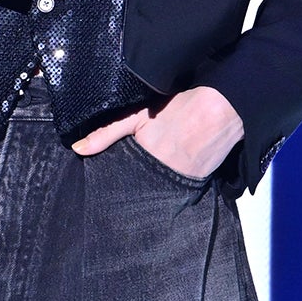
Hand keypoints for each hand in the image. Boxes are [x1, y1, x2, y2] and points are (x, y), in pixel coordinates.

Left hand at [71, 87, 243, 181]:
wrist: (223, 108)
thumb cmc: (180, 107)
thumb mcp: (137, 117)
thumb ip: (106, 133)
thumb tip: (78, 149)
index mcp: (144, 162)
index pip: (122, 184)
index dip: (115, 185)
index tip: (105, 189)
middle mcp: (162, 178)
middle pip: (141, 191)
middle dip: (132, 190)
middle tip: (128, 183)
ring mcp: (182, 185)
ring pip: (159, 193)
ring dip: (152, 188)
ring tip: (150, 177)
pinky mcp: (198, 185)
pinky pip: (179, 191)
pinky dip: (172, 186)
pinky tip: (168, 175)